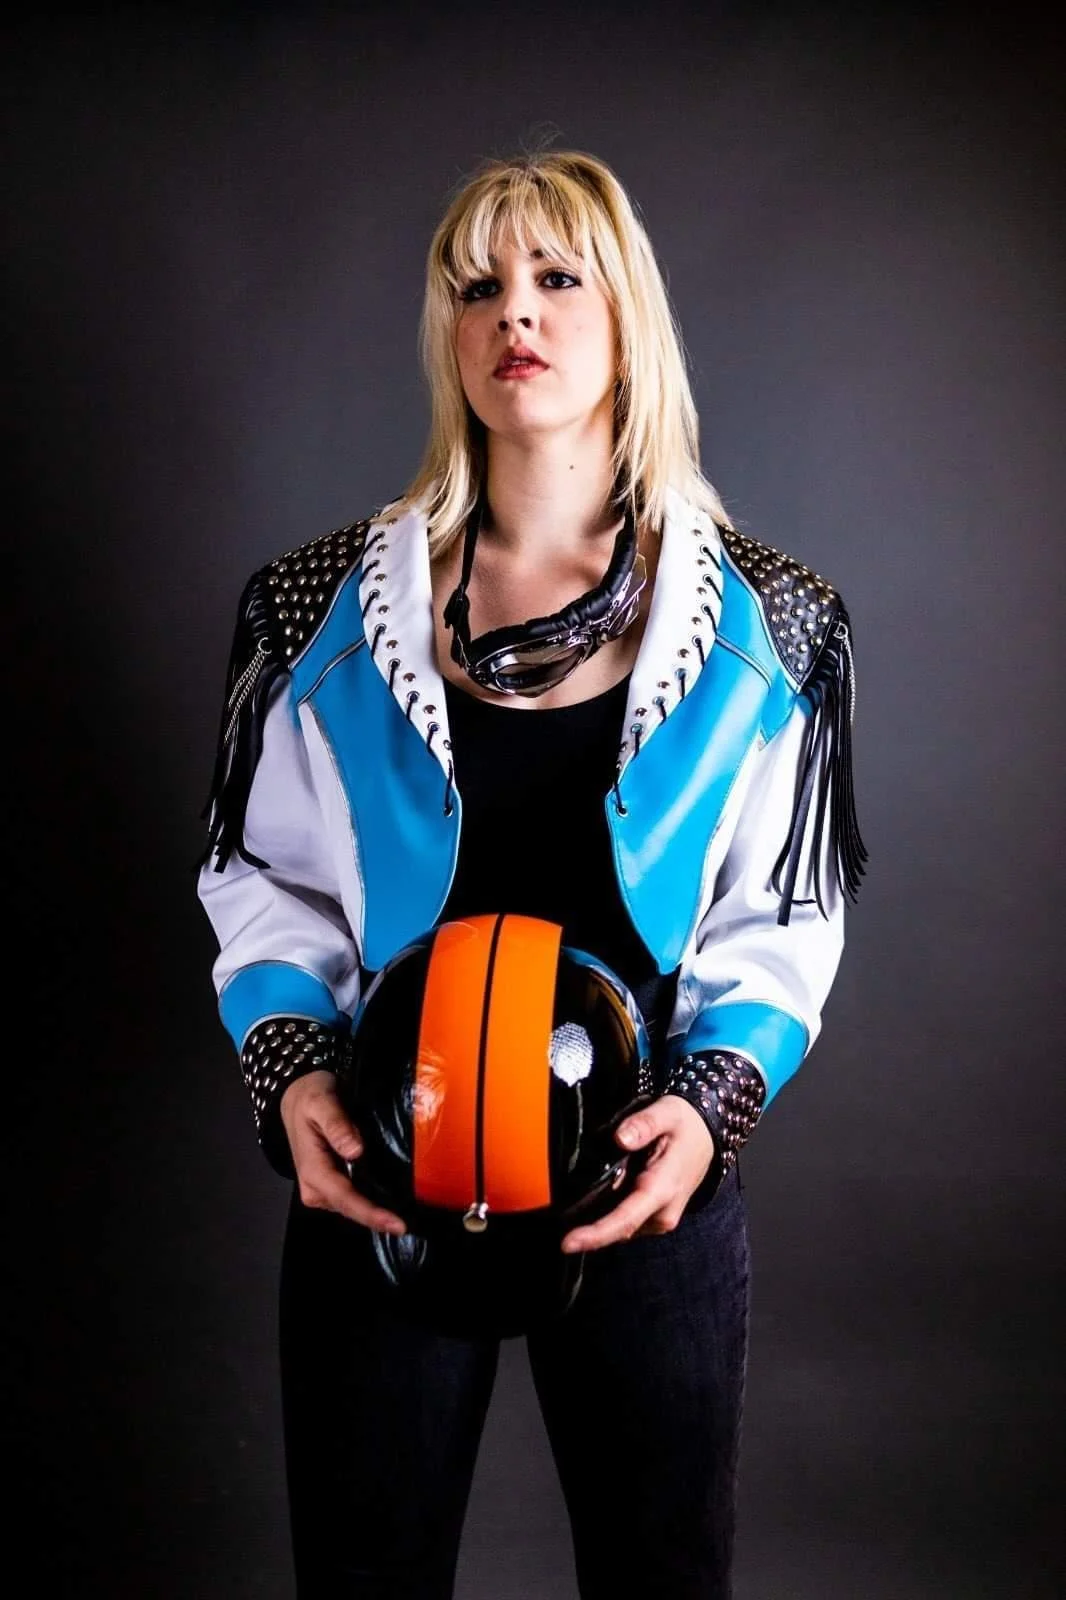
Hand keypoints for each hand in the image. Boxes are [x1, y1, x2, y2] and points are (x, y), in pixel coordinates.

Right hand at [280, 1069, 407, 1234]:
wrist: (296, 1097)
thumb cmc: (309, 1097)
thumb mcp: (321, 1102)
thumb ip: (337, 1125)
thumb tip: (355, 1150)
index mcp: (312, 1170)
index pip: (345, 1198)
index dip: (371, 1215)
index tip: (397, 1225)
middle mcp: (314, 1187)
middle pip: (351, 1209)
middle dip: (378, 1217)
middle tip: (410, 1221)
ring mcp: (321, 1189)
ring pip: (353, 1206)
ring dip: (376, 1209)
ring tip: (405, 1210)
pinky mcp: (330, 1186)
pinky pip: (353, 1197)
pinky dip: (371, 1199)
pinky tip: (391, 1198)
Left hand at [559, 1094, 713, 1252]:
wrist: (708, 1135)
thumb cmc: (686, 1124)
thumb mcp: (666, 1113)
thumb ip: (643, 1124)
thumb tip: (621, 1138)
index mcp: (663, 1189)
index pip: (626, 1219)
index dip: (596, 1234)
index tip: (568, 1243)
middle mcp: (663, 1213)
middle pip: (618, 1229)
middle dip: (588, 1225)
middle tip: (564, 1208)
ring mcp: (660, 1219)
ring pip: (620, 1227)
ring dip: (599, 1217)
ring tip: (585, 1192)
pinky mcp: (655, 1218)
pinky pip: (626, 1221)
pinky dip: (609, 1212)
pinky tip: (598, 1194)